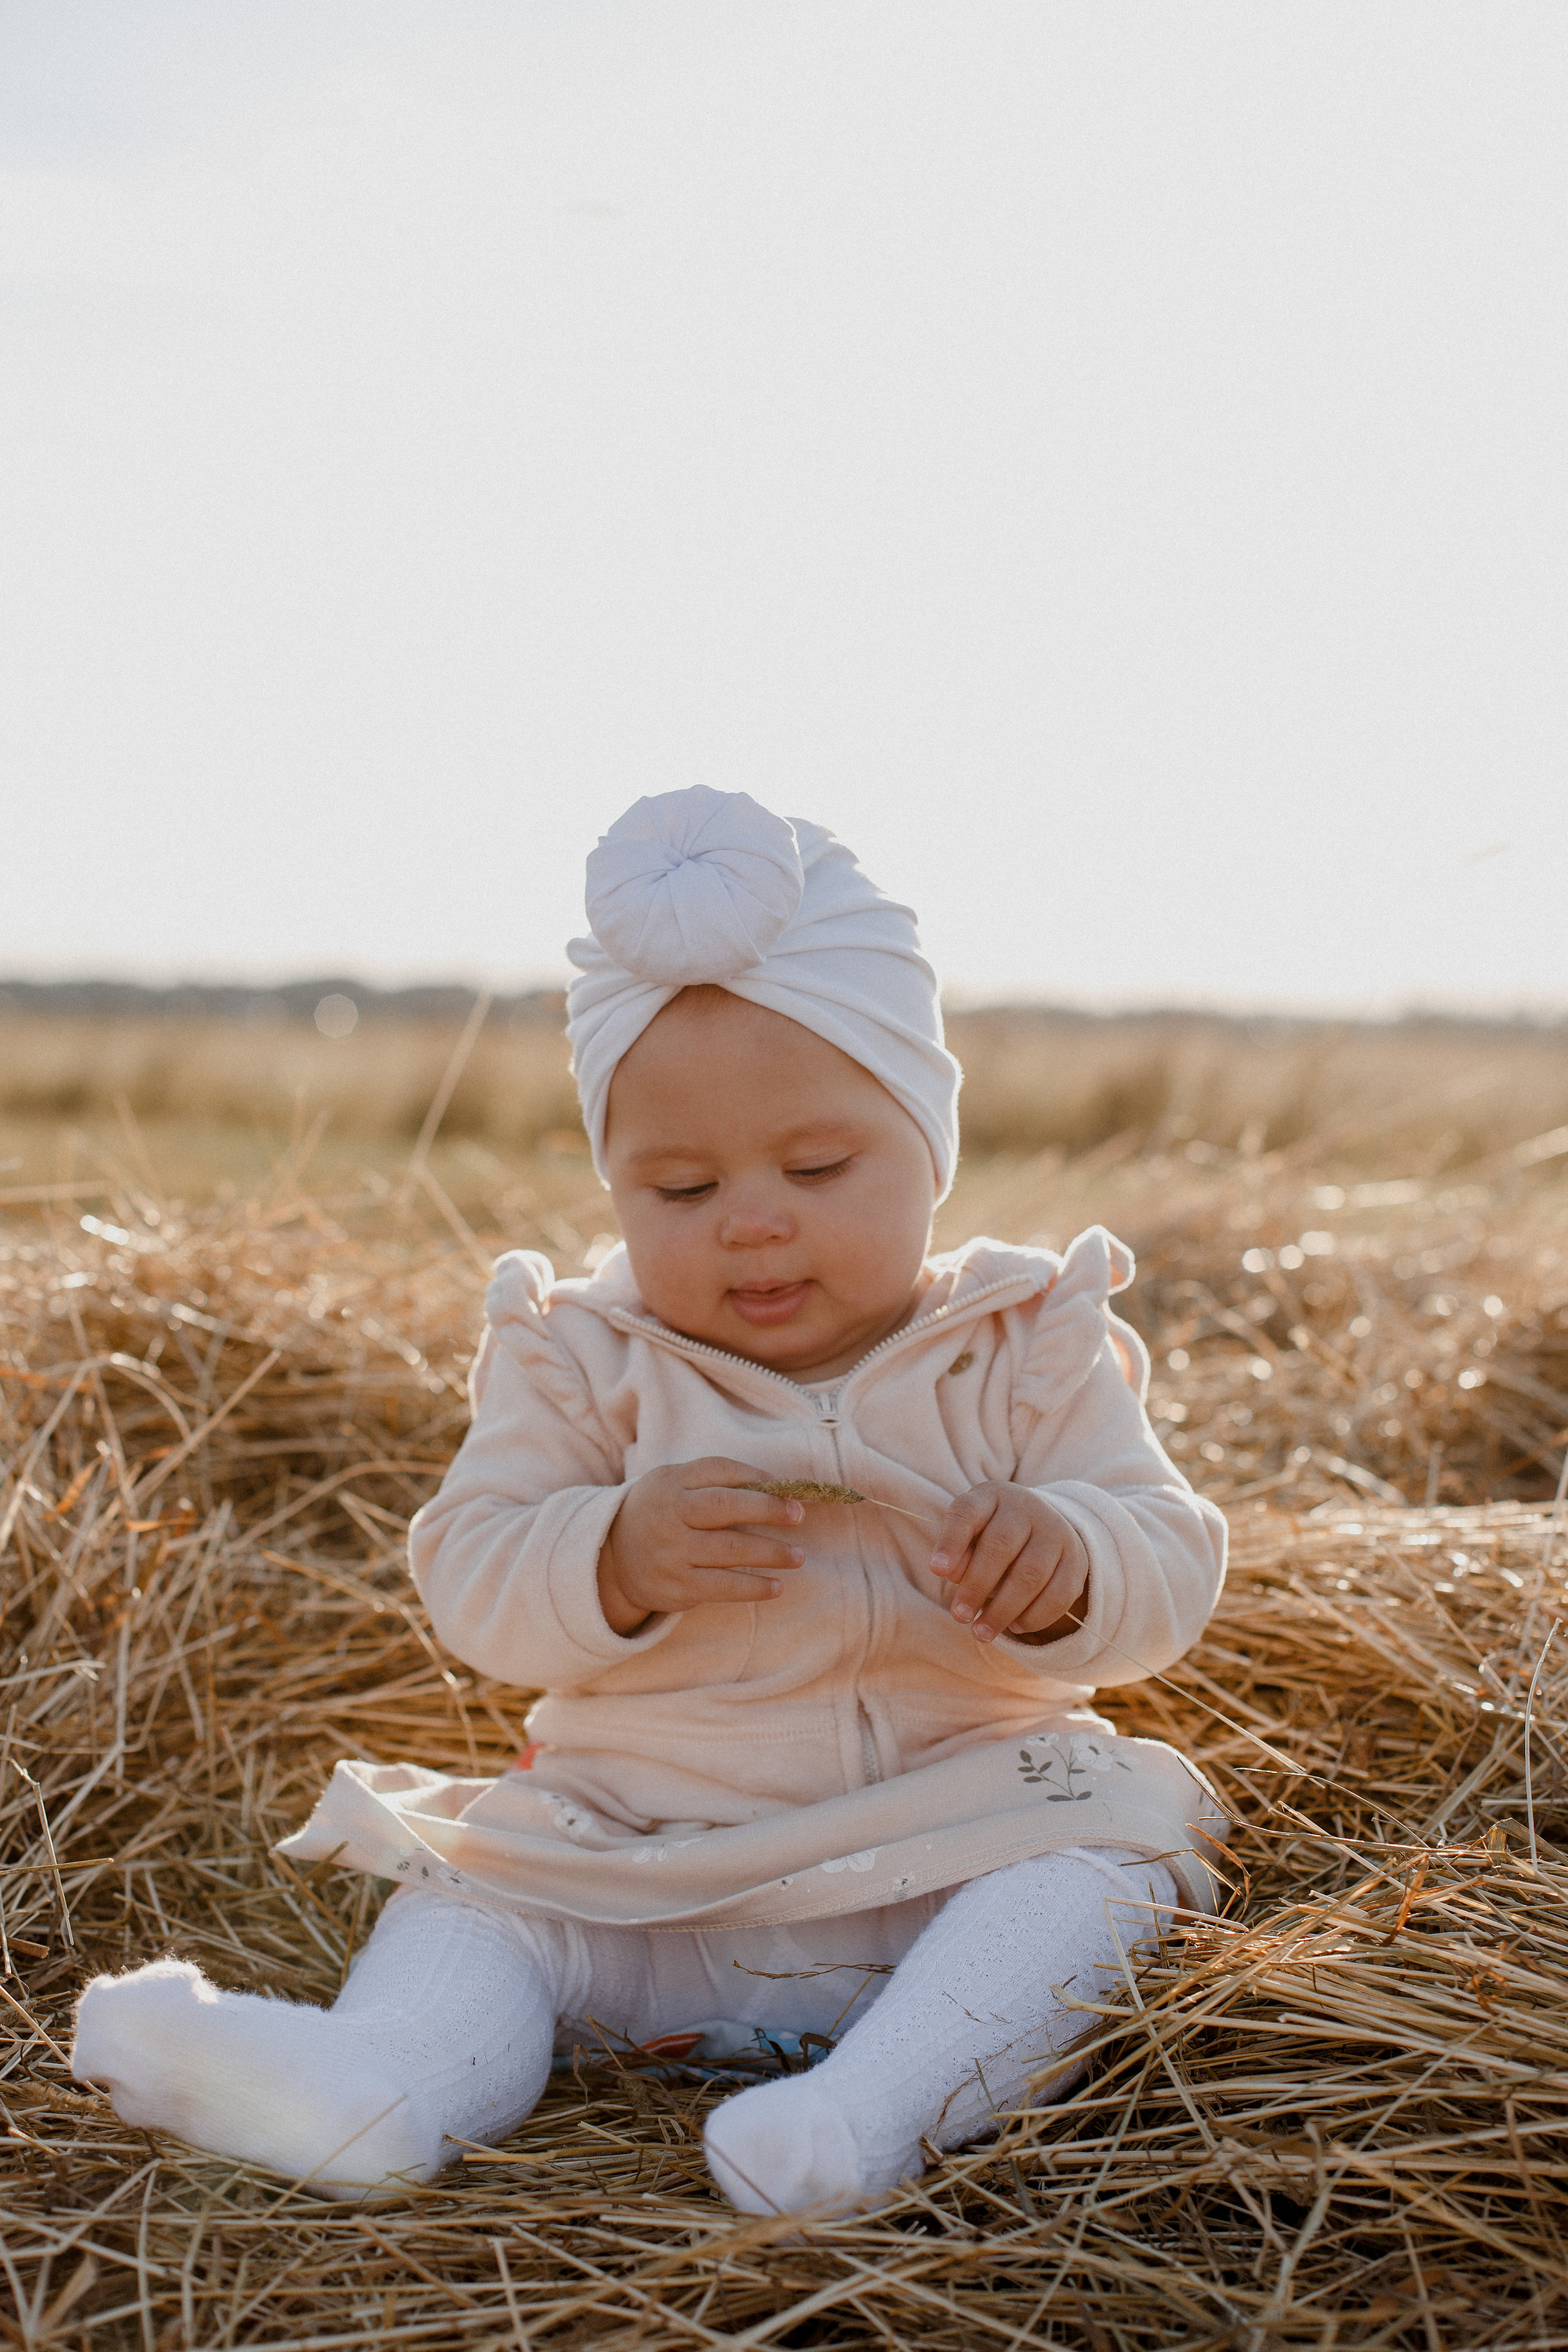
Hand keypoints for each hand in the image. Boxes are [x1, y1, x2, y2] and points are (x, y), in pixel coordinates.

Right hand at [598, 1458, 805, 1634]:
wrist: (613, 1557)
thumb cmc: (662, 1512)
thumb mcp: (675, 1484)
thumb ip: (717, 1479)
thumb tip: (774, 1486)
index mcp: (672, 1483)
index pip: (718, 1471)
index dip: (755, 1479)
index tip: (787, 1489)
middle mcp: (669, 1515)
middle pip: (724, 1507)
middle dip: (767, 1511)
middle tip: (798, 1516)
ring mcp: (672, 1552)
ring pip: (728, 1550)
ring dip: (770, 1554)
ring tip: (797, 1557)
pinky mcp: (678, 1586)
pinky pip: (722, 1588)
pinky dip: (753, 1587)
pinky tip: (776, 1587)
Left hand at [929, 1483, 1087, 1644]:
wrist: (1040, 1526)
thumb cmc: (990, 1534)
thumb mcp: (969, 1534)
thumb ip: (957, 1552)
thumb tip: (950, 1573)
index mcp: (991, 1496)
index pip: (967, 1513)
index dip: (951, 1541)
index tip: (937, 1571)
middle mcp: (1027, 1508)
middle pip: (1000, 1547)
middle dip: (977, 1586)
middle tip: (959, 1616)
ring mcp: (1056, 1532)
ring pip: (1031, 1574)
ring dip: (1003, 1610)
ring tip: (981, 1632)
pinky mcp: (1076, 1560)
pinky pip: (1059, 1594)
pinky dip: (1035, 1616)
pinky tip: (1015, 1627)